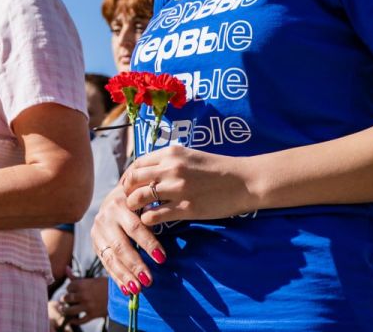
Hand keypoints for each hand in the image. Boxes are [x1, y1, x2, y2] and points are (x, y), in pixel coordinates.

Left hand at [58, 269, 108, 324]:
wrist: (120, 296)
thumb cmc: (105, 285)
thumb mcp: (91, 280)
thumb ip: (76, 277)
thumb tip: (66, 268)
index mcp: (82, 284)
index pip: (68, 287)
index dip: (69, 289)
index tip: (71, 290)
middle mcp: (83, 295)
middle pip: (66, 298)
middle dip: (64, 299)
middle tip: (64, 299)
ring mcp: (87, 306)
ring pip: (70, 310)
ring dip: (64, 310)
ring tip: (63, 309)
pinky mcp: (92, 315)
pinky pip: (80, 320)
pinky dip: (74, 321)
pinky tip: (71, 320)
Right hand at [90, 182, 164, 296]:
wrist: (113, 198)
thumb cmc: (138, 202)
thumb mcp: (144, 201)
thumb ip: (152, 213)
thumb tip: (167, 231)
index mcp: (121, 204)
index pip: (135, 227)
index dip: (149, 243)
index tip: (162, 259)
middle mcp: (106, 217)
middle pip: (121, 245)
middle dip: (135, 264)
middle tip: (149, 281)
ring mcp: (98, 230)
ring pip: (111, 256)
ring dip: (125, 275)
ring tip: (138, 289)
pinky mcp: (95, 242)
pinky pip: (105, 263)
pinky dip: (116, 277)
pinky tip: (126, 290)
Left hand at [122, 144, 255, 224]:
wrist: (245, 181)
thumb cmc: (218, 168)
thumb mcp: (190, 155)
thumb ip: (169, 161)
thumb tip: (148, 171)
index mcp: (171, 153)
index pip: (137, 163)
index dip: (129, 176)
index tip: (129, 185)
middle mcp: (171, 168)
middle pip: (133, 180)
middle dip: (127, 190)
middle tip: (130, 198)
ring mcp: (178, 189)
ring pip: (139, 197)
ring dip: (134, 205)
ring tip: (138, 210)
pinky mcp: (186, 208)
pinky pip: (154, 215)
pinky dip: (147, 219)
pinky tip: (151, 220)